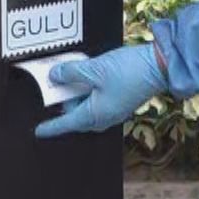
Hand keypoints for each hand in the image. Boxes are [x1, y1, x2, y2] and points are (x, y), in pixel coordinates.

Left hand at [35, 44, 169, 138]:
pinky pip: (99, 100)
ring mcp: (116, 109)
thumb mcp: (93, 69)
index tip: (39, 132)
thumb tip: (55, 76)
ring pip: (89, 106)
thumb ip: (70, 73)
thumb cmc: (128, 71)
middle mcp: (106, 117)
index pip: (67, 123)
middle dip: (67, 101)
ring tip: (75, 74)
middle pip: (77, 115)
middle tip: (59, 83)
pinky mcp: (122, 100)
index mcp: (96, 114)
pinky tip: (91, 74)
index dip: (51, 127)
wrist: (159, 66)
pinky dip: (90, 90)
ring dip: (79, 93)